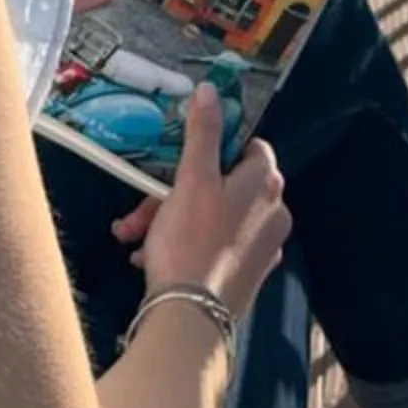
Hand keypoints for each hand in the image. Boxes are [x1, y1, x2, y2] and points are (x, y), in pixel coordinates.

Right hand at [113, 86, 287, 320]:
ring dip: (168, 221)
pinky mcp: (247, 277)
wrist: (189, 317)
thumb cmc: (190, 240)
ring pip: (211, 218)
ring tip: (132, 237)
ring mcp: (263, 248)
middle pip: (223, 186)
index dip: (214, 148)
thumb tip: (212, 89)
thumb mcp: (192, 178)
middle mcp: (275, 214)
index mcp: (267, 184)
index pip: (250, 147)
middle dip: (173, 193)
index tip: (182, 160)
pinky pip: (212, 248)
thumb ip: (203, 132)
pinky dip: (182, 246)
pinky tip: (147, 259)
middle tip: (141, 207)